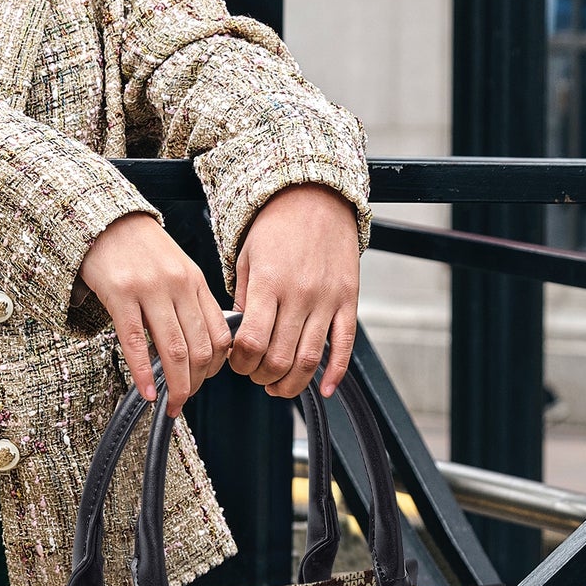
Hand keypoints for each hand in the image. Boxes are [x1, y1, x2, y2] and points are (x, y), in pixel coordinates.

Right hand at [79, 212, 232, 416]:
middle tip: (184, 401)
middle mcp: (178, 285)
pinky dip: (143, 374)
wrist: (104, 219)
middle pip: (200, 348)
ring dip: (176, 386)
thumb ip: (190, 302)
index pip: (220, 335)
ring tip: (170, 404)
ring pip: (174, 350)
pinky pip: (136, 342)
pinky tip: (146, 392)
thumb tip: (201, 345)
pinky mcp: (120, 295)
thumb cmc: (139, 249)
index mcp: (195, 281)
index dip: (216, 368)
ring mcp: (150, 290)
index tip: (203, 382)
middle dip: (195, 384)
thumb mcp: (176, 269)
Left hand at [228, 182, 360, 397]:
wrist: (315, 196)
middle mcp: (300, 294)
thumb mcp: (247, 259)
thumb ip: (245, 301)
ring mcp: (327, 299)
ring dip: (291, 384)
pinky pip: (344, 346)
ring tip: (278, 386)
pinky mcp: (348, 301)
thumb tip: (241, 340)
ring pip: (309, 360)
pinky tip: (325, 389)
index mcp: (269, 284)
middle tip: (255, 374)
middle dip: (261, 376)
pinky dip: (335, 374)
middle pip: (279, 358)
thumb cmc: (276, 227)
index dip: (240, 363)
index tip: (236, 363)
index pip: (250, 342)